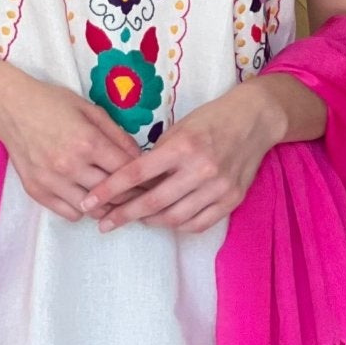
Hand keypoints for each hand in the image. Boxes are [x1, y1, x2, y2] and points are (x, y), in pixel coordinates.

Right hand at [0, 72, 142, 223]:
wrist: (10, 108)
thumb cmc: (52, 103)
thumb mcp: (90, 110)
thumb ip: (117, 134)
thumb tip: (139, 158)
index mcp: (89, 142)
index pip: (128, 171)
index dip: (145, 178)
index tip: (153, 181)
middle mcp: (71, 166)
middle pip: (114, 194)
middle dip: (131, 195)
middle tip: (139, 194)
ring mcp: (52, 181)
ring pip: (93, 209)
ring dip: (106, 205)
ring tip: (112, 198)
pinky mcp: (37, 191)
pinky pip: (70, 214)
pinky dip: (82, 208)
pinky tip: (85, 196)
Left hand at [84, 80, 289, 233]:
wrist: (255, 119)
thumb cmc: (212, 119)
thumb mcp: (179, 128)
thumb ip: (157, 155)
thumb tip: (132, 182)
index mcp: (182, 146)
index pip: (137, 173)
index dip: (110, 190)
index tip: (90, 202)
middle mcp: (201, 168)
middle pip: (153, 202)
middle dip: (124, 215)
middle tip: (105, 223)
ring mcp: (218, 187)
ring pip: (175, 218)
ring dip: (150, 221)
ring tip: (137, 218)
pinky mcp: (232, 199)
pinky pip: (198, 223)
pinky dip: (178, 225)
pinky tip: (167, 220)